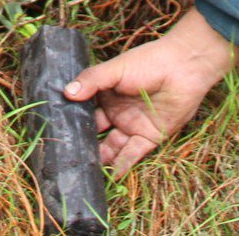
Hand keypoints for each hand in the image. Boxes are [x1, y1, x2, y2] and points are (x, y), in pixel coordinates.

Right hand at [64, 9, 235, 175]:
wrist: (184, 68)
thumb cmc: (149, 62)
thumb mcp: (116, 69)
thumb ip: (92, 80)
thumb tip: (66, 93)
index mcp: (106, 94)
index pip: (85, 109)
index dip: (72, 119)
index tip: (54, 131)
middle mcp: (117, 111)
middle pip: (96, 131)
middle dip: (82, 143)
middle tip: (64, 157)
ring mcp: (132, 125)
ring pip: (111, 146)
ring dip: (100, 157)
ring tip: (82, 170)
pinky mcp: (149, 137)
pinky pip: (132, 154)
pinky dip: (121, 165)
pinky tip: (109, 176)